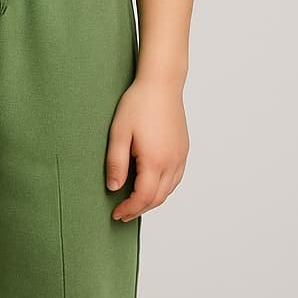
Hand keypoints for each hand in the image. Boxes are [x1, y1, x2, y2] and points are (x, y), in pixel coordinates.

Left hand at [105, 78, 189, 220]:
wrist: (161, 83)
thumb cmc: (138, 104)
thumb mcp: (119, 133)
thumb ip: (116, 163)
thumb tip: (114, 188)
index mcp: (155, 160)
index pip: (143, 197)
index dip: (129, 209)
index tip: (116, 213)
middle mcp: (172, 161)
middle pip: (158, 198)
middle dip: (139, 209)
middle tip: (123, 214)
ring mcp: (181, 156)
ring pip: (169, 190)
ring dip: (152, 201)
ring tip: (135, 203)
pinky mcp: (184, 150)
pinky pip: (176, 178)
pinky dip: (163, 189)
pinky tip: (152, 186)